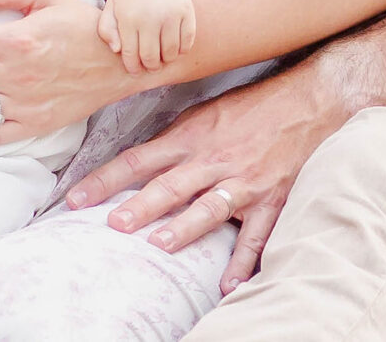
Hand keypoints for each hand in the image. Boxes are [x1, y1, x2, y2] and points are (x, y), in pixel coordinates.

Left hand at [63, 56, 358, 295]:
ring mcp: (244, 181)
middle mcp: (214, 159)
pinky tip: (229, 283)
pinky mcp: (272, 198)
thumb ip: (174, 137)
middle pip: (170, 185)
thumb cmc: (253, 107)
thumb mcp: (206, 111)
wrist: (311, 101)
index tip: (75, 199)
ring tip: (160, 245)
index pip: (139, 159)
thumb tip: (138, 158)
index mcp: (192, 136)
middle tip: (113, 224)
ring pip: (209, 207)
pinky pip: (257, 234)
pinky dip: (244, 259)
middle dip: (140, 205)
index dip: (106, 179)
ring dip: (184, 227)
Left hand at [99, 0, 197, 73]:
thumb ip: (106, 30)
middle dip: (151, 67)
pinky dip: (182, 50)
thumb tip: (117, 50)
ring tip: (162, 56)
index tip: (135, 70)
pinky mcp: (186, 12)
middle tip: (151, 65)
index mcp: (129, 17)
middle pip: (152, 58)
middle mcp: (150, 16)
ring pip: (171, 53)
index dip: (133, 68)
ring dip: (167, 60)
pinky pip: (187, 43)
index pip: (131, 55)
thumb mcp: (112, 7)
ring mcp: (170, 14)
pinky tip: (175, 46)